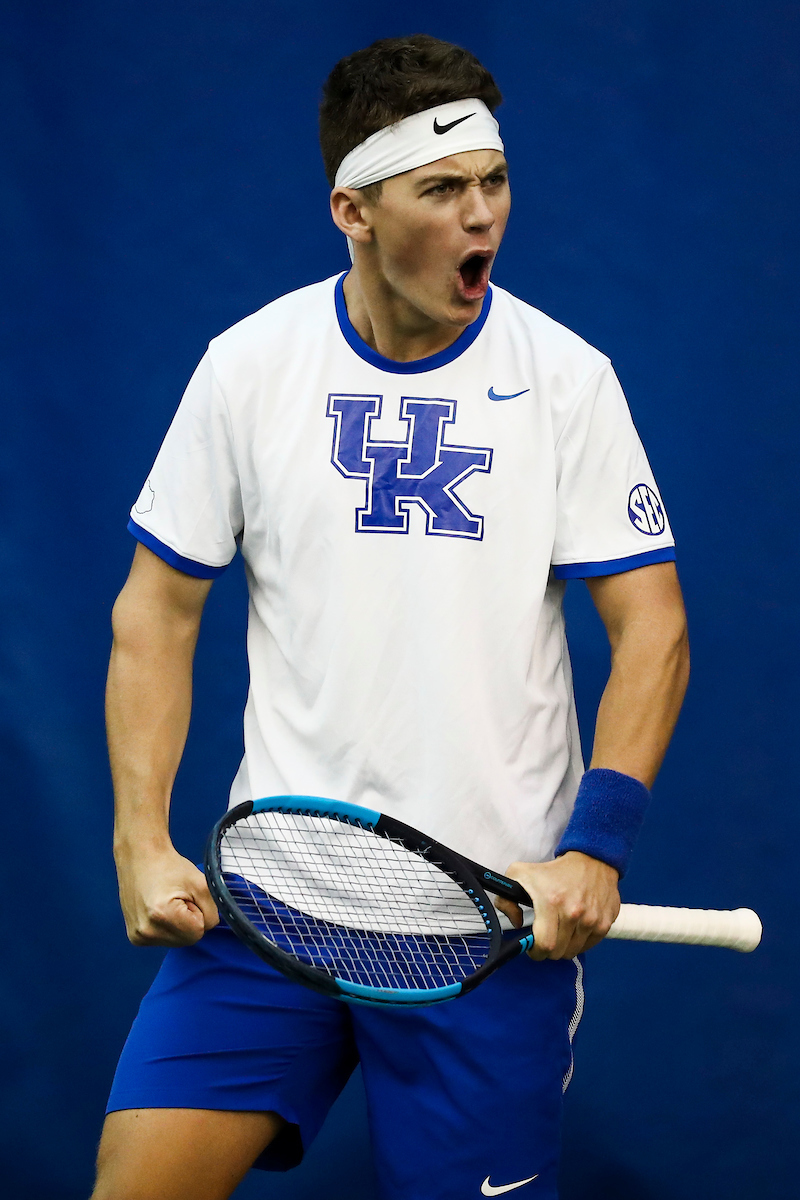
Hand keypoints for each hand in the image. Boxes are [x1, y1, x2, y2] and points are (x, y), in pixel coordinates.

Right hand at [115, 844, 219, 946]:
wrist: (141, 857)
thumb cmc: (170, 867)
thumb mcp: (201, 884)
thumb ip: (213, 911)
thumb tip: (209, 928)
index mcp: (162, 915)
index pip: (198, 932)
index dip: (198, 913)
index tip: (187, 897)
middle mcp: (146, 931)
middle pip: (187, 940)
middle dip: (189, 921)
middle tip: (178, 899)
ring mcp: (138, 936)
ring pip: (177, 941)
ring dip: (179, 925)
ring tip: (168, 903)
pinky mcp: (135, 938)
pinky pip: (164, 940)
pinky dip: (168, 928)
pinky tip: (159, 910)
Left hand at [495, 851, 620, 959]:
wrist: (591, 859)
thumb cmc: (554, 870)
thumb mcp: (521, 874)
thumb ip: (506, 899)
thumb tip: (516, 922)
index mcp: (551, 902)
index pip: (545, 945)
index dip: (536, 952)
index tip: (533, 948)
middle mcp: (574, 913)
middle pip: (559, 952)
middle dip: (549, 951)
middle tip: (546, 940)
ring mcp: (592, 919)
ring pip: (574, 951)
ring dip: (565, 946)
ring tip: (561, 932)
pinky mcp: (606, 922)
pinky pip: (590, 945)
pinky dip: (581, 942)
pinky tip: (575, 928)